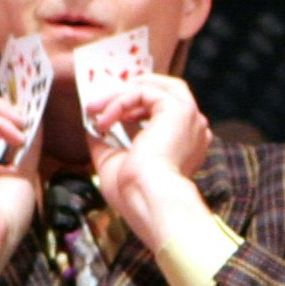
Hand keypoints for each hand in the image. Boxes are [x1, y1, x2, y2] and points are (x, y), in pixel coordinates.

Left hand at [87, 72, 212, 252]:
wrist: (147, 198)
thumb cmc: (135, 193)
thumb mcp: (113, 163)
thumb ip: (106, 143)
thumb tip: (91, 127)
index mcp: (184, 145)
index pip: (163, 112)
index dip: (133, 107)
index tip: (106, 114)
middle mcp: (193, 129)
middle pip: (165, 90)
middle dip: (129, 91)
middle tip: (100, 101)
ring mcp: (190, 117)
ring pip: (155, 87)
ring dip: (121, 93)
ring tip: (96, 107)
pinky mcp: (179, 108)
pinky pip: (144, 92)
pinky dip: (120, 102)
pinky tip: (105, 120)